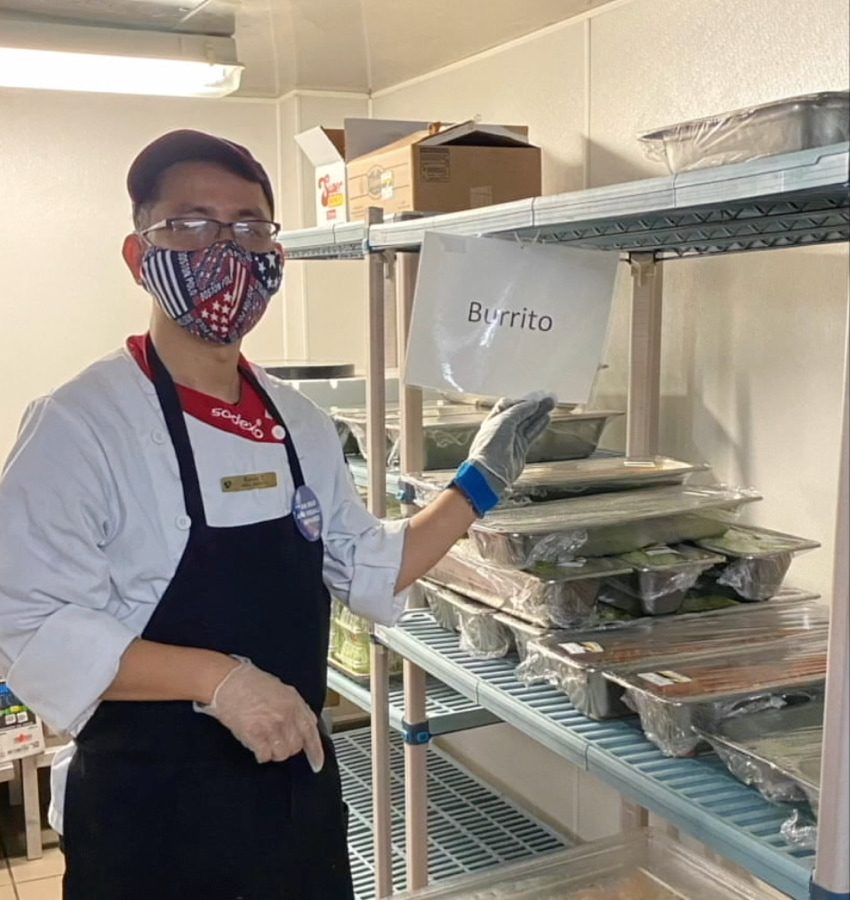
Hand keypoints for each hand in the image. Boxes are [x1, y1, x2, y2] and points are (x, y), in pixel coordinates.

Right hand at [197, 660, 324, 770]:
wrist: (229, 682)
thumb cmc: (252, 684)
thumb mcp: (283, 690)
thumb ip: (297, 708)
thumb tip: (305, 723)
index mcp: (294, 703)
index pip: (311, 732)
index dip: (316, 751)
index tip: (316, 764)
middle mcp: (285, 716)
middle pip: (296, 747)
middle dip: (288, 747)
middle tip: (278, 741)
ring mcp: (271, 726)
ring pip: (281, 754)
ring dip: (274, 752)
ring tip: (266, 741)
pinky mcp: (254, 735)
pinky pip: (264, 755)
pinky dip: (261, 754)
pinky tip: (257, 745)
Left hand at [454, 395, 554, 514]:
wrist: (491, 471)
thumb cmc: (491, 446)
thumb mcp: (504, 422)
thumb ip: (520, 411)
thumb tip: (533, 403)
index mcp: (493, 420)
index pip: (508, 406)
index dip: (521, 401)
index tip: (534, 399)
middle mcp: (502, 429)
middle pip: (520, 414)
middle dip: (534, 406)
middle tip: (549, 399)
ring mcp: (511, 439)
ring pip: (528, 423)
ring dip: (540, 414)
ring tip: (552, 405)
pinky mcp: (520, 449)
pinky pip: (531, 434)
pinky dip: (539, 426)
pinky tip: (547, 418)